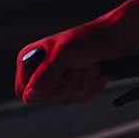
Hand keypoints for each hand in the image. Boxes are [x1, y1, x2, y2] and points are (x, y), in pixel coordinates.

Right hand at [14, 0, 138, 104]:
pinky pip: (79, 97)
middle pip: (46, 99)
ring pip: (66, 99)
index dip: (43, 90)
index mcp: (30, 60)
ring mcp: (58, 78)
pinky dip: (92, 86)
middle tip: (80, 70)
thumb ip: (45, 75)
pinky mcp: (74, 83)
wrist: (115, 38)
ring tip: (92, 67)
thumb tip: (29, 96)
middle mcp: (41, 70)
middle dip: (70, 87)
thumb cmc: (89, 39)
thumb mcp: (64, 55)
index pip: (24, 92)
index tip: (60, 77)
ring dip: (84, 85)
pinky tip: (99, 74)